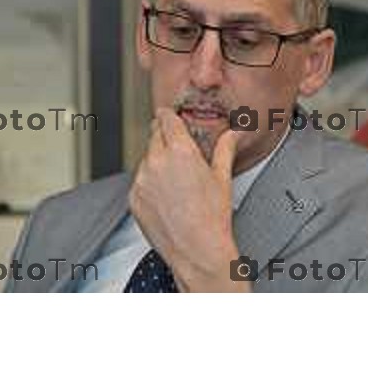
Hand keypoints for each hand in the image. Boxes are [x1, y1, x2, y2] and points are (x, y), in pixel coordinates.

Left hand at [129, 107, 249, 291]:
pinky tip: (167, 198)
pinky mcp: (133, 198)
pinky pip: (139, 181)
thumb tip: (234, 132)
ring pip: (146, 158)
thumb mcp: (222, 178)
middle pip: (154, 135)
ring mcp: (141, 180)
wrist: (197, 251)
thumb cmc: (213, 217)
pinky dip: (149, 183)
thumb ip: (225, 148)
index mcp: (180, 151)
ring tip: (177, 183)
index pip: (166, 119)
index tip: (171, 118)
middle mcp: (157, 161)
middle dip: (165, 138)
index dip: (169, 116)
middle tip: (179, 152)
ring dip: (157, 161)